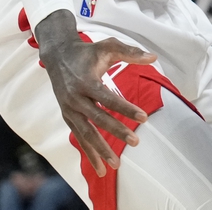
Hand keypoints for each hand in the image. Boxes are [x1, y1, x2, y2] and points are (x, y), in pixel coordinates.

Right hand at [36, 11, 156, 176]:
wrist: (58, 56)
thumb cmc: (87, 52)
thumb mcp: (108, 46)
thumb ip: (130, 52)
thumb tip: (153, 57)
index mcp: (85, 81)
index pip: (108, 98)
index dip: (126, 108)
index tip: (144, 117)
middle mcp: (75, 98)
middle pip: (97, 119)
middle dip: (116, 132)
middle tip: (136, 142)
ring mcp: (69, 109)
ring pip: (86, 134)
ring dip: (100, 150)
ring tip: (116, 165)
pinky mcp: (67, 116)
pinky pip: (79, 137)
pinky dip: (89, 152)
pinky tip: (100, 166)